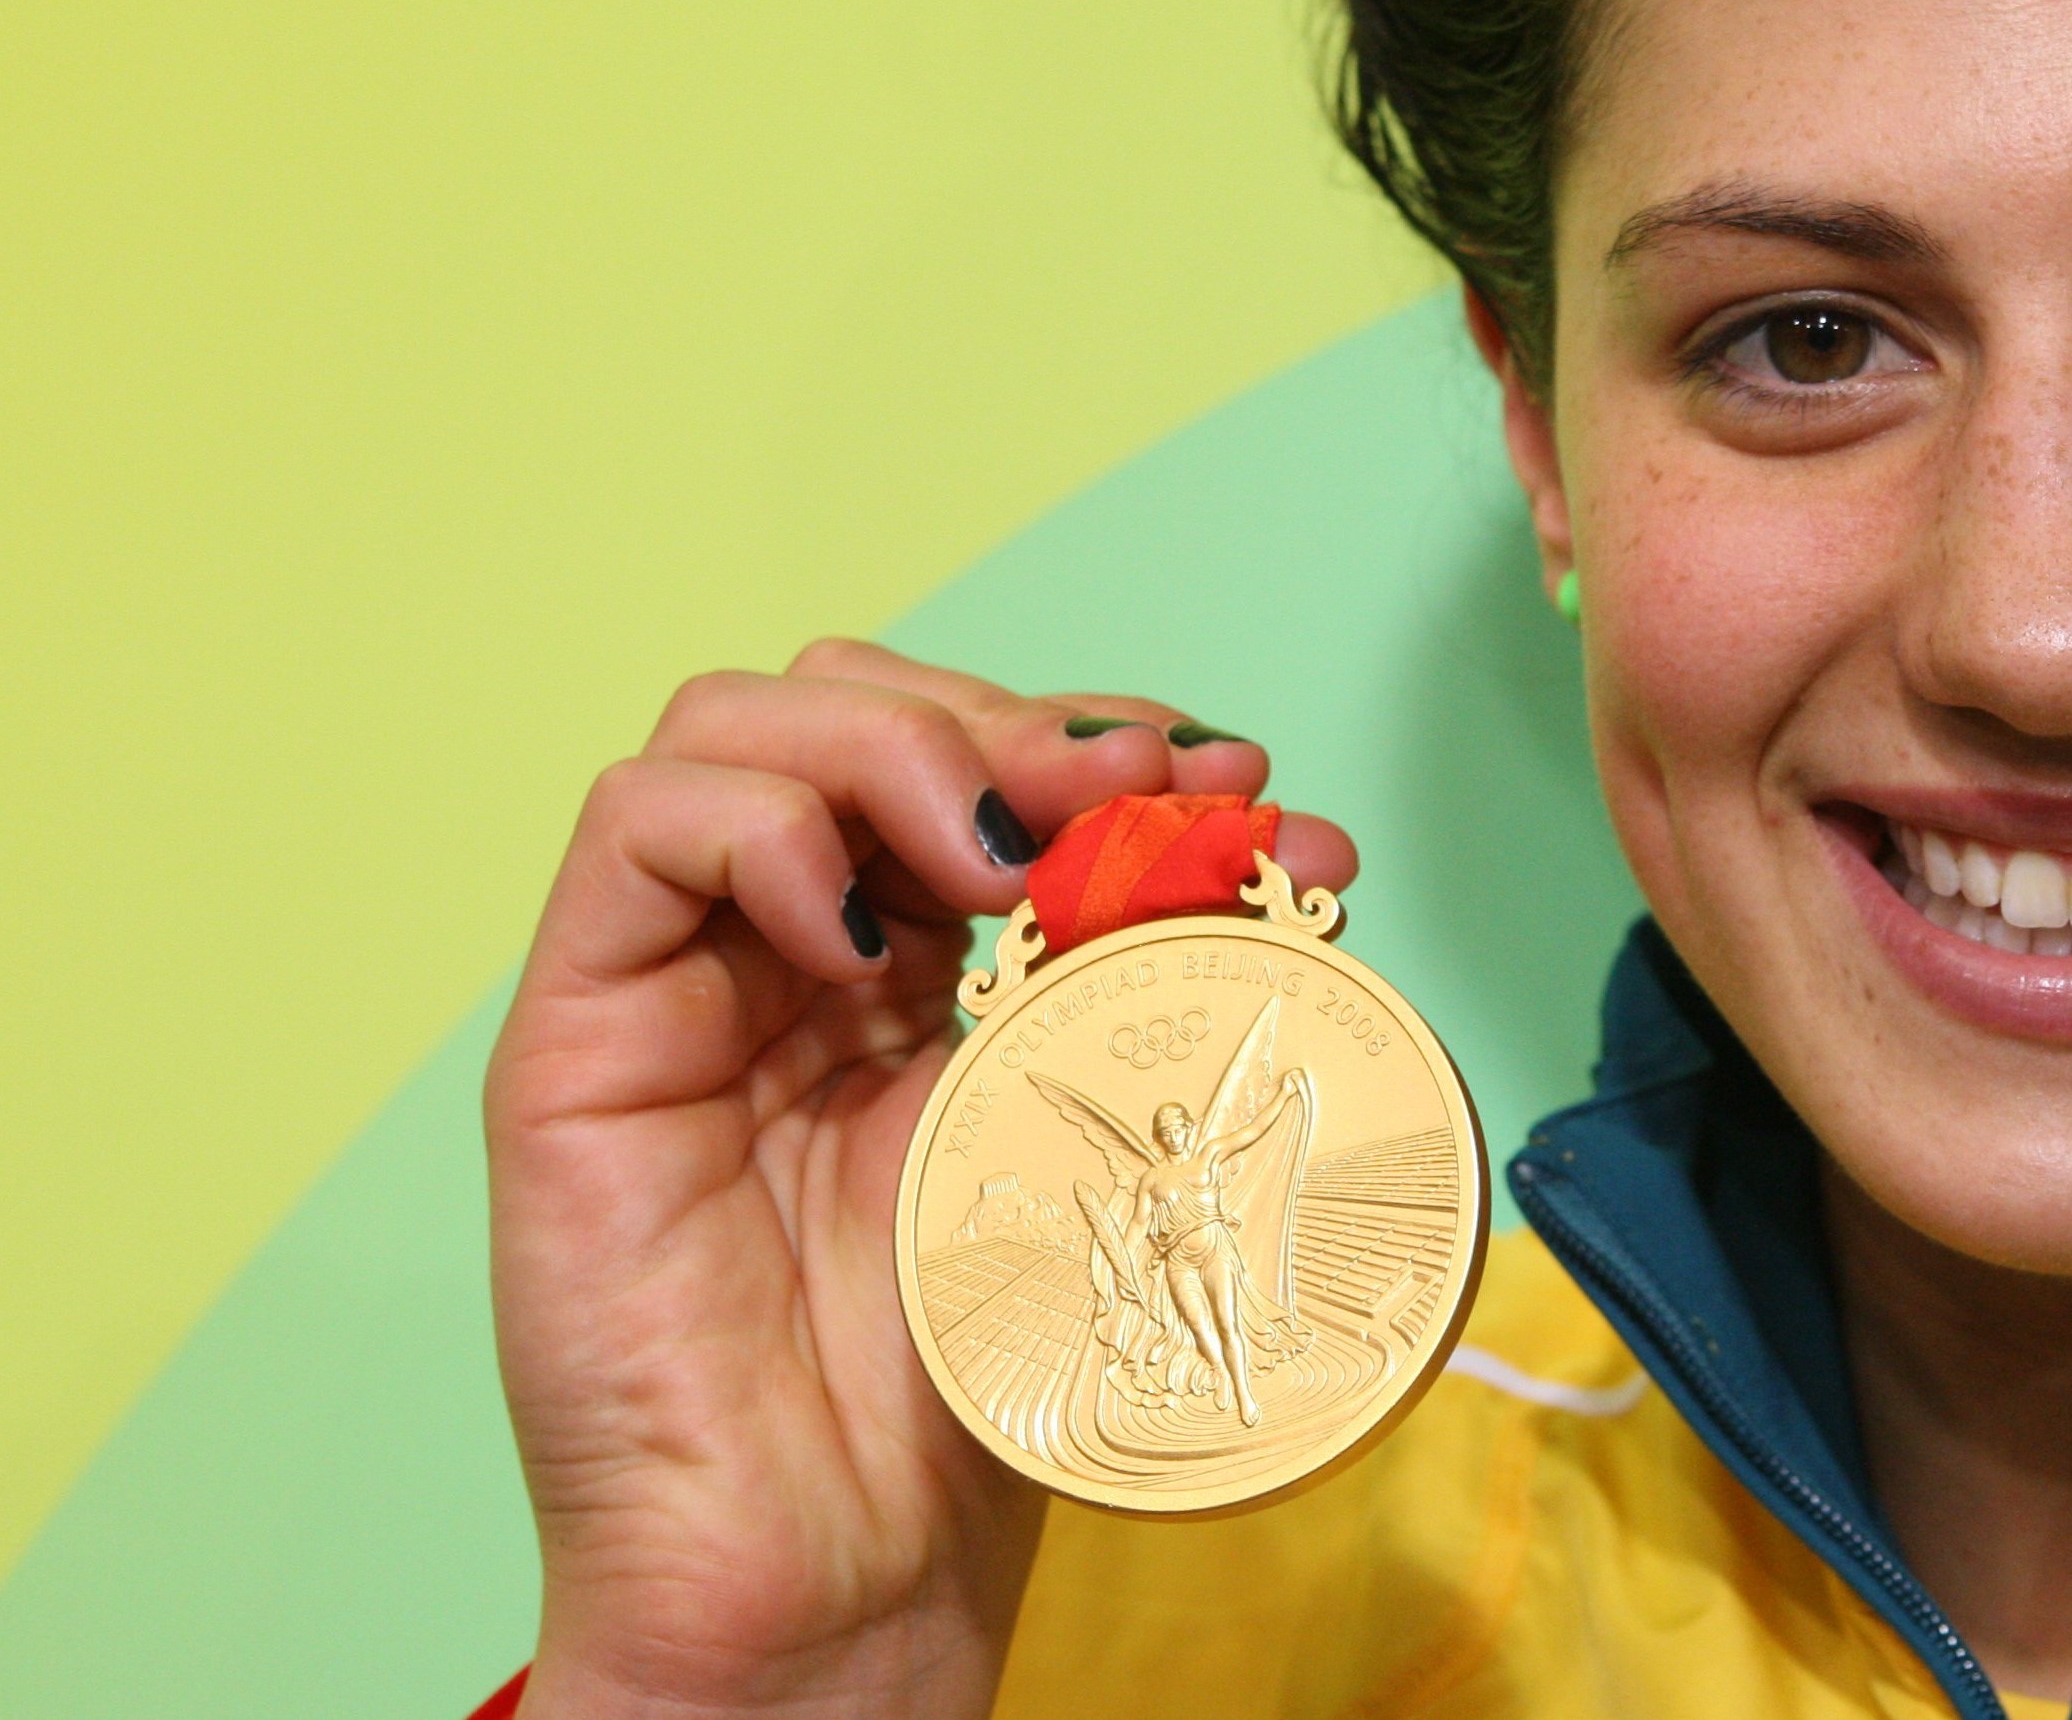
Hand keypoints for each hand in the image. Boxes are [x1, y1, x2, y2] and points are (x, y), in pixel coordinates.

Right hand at [484, 639, 1358, 1717]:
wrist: (850, 1566)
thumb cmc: (973, 1372)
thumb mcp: (1109, 1126)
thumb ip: (1168, 975)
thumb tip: (1298, 831)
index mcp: (921, 957)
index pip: (982, 748)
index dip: (1103, 730)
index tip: (1235, 778)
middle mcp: (792, 943)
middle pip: (858, 699)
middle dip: (1011, 720)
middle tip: (1134, 794)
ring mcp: (680, 979)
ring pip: (737, 725)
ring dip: (899, 743)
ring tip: (1002, 861)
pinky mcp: (578, 1035)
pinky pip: (632, 830)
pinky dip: (764, 826)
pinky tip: (867, 935)